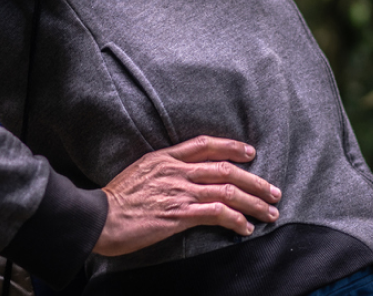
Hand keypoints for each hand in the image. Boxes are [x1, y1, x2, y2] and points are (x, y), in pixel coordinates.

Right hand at [92, 135, 282, 256]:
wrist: (99, 217)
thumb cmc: (114, 200)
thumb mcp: (138, 172)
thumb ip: (161, 170)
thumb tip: (178, 176)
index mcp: (164, 158)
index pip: (204, 144)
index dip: (231, 146)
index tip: (250, 152)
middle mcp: (176, 171)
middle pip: (225, 169)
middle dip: (254, 180)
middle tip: (273, 191)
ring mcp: (179, 192)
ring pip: (227, 191)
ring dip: (253, 202)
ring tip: (269, 212)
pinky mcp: (179, 214)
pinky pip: (216, 214)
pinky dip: (236, 220)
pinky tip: (245, 227)